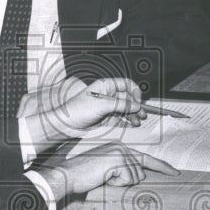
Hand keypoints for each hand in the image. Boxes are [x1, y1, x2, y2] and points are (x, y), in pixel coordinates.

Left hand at [21, 77, 144, 145]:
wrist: (66, 125)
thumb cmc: (78, 110)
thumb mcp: (103, 105)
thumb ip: (121, 105)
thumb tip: (136, 106)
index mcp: (106, 86)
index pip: (126, 84)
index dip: (135, 92)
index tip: (139, 101)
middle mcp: (108, 95)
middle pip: (128, 98)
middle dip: (136, 105)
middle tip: (143, 114)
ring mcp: (108, 107)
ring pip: (126, 109)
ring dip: (133, 114)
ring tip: (138, 121)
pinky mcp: (106, 118)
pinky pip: (121, 118)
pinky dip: (128, 121)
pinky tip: (132, 125)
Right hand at [35, 144, 178, 200]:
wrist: (69, 175)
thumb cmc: (85, 176)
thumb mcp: (107, 171)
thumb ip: (123, 171)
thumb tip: (140, 178)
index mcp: (120, 148)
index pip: (146, 159)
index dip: (162, 167)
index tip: (176, 172)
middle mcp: (122, 147)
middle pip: (141, 172)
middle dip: (127, 181)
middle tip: (107, 178)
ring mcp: (120, 152)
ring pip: (134, 177)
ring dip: (119, 182)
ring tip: (103, 177)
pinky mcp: (117, 160)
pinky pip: (127, 179)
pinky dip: (116, 183)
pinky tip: (103, 177)